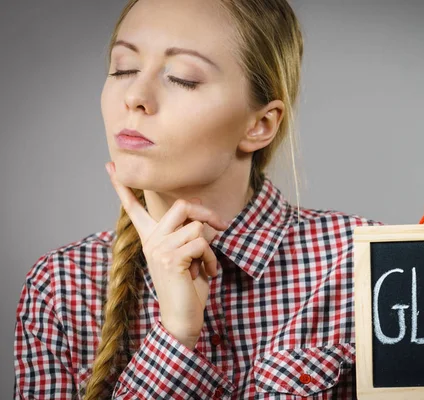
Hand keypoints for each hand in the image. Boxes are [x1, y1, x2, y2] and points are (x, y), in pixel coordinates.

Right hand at [105, 161, 228, 348]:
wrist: (182, 317)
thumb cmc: (188, 287)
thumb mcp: (190, 255)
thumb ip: (191, 234)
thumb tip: (205, 218)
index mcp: (152, 237)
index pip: (135, 207)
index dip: (123, 186)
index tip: (111, 165)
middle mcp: (151, 240)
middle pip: (181, 205)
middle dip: (206, 212)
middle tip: (221, 225)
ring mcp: (159, 248)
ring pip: (197, 227)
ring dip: (211, 247)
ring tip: (206, 265)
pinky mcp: (171, 258)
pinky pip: (202, 244)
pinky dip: (212, 259)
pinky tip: (208, 273)